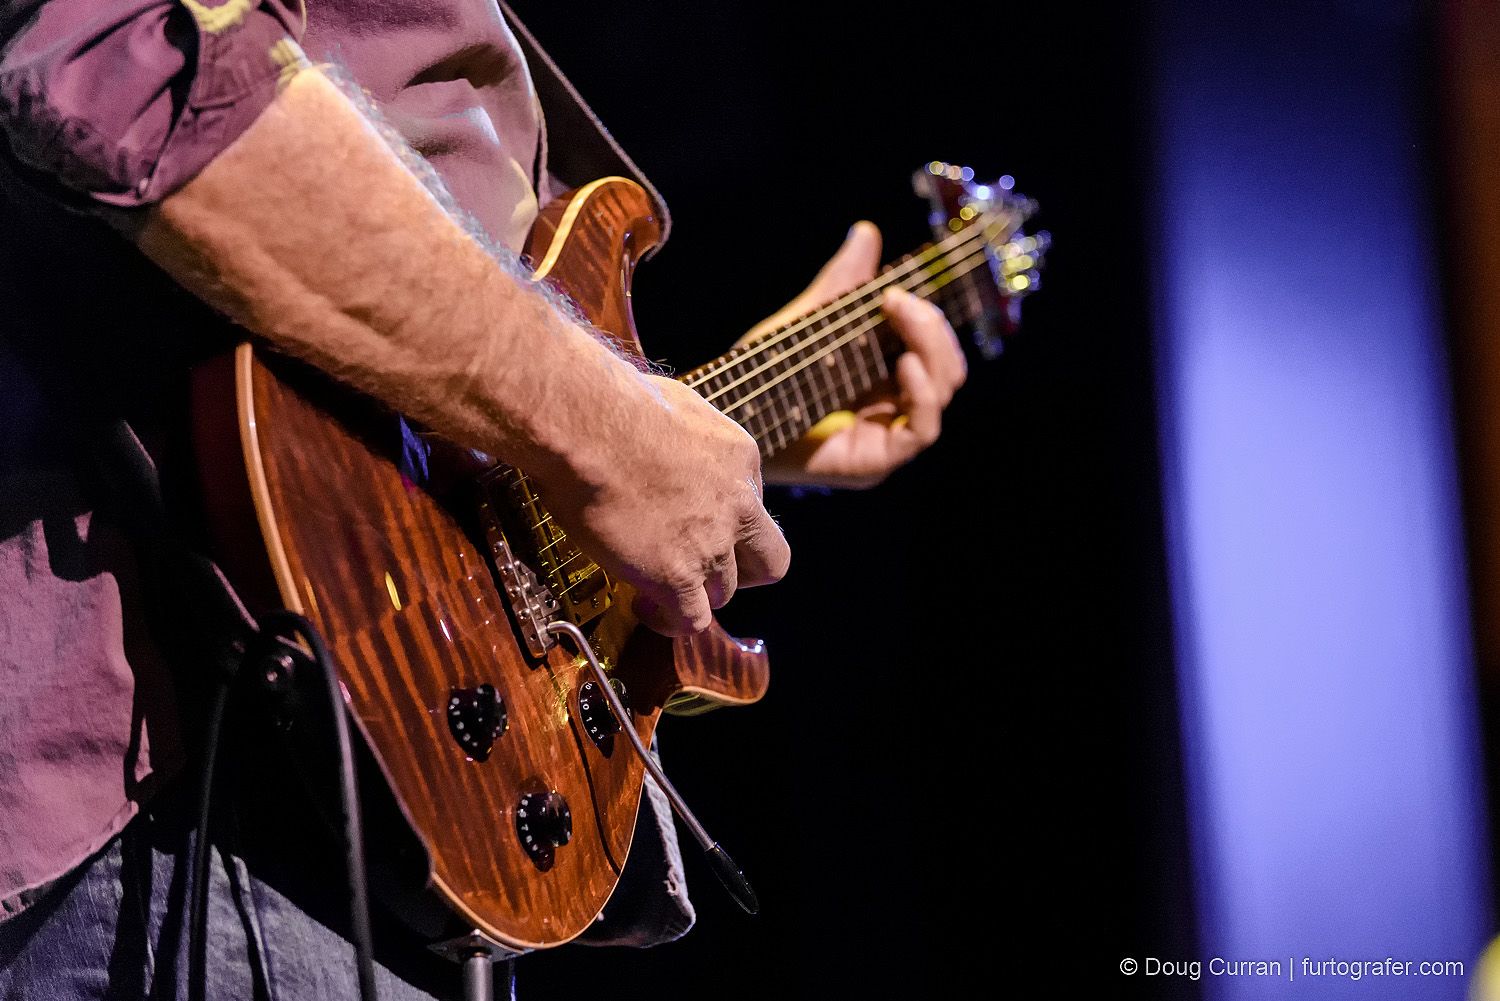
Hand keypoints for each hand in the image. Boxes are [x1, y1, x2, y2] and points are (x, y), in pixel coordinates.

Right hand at [535, 372, 790, 636]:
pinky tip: (643, 606)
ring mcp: (711, 543)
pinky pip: (692, 620)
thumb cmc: (609, 403)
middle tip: (699, 568)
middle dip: (738, 570)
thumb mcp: (670, 404)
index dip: (723, 520)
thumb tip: (654, 435)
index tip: (689, 520)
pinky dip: (671, 621)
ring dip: (694, 595)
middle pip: (766, 560)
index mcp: (740, 456)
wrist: (588, 423)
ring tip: (657, 590)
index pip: (751, 503)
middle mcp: (738, 503)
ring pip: (725, 592)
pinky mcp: (676, 575)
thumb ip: (679, 433)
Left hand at [752, 222, 967, 487]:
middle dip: (932, 327)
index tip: (893, 292)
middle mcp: (890, 408)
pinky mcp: (875, 461)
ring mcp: (885, 437)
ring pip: (943, 390)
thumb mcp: (808, 320)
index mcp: (882, 377)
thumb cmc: (760, 374)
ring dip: (931, 347)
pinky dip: (923, 392)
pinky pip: (923, 429)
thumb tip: (867, 231)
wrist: (727, 416)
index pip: (935, 350)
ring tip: (899, 316)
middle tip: (897, 300)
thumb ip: (841, 283)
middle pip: (948, 368)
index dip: (927, 319)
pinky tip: (904, 363)